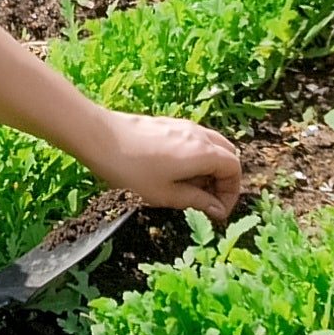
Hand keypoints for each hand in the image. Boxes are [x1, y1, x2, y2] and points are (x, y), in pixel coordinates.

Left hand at [80, 110, 245, 217]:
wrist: (100, 138)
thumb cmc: (131, 169)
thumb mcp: (165, 194)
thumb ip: (196, 201)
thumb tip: (217, 210)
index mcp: (203, 153)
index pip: (234, 169)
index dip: (231, 192)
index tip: (217, 210)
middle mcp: (199, 135)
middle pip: (228, 154)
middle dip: (224, 179)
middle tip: (208, 200)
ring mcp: (184, 126)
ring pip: (212, 146)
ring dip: (210, 168)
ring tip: (190, 189)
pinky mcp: (170, 124)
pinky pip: (195, 140)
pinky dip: (196, 157)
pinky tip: (174, 173)